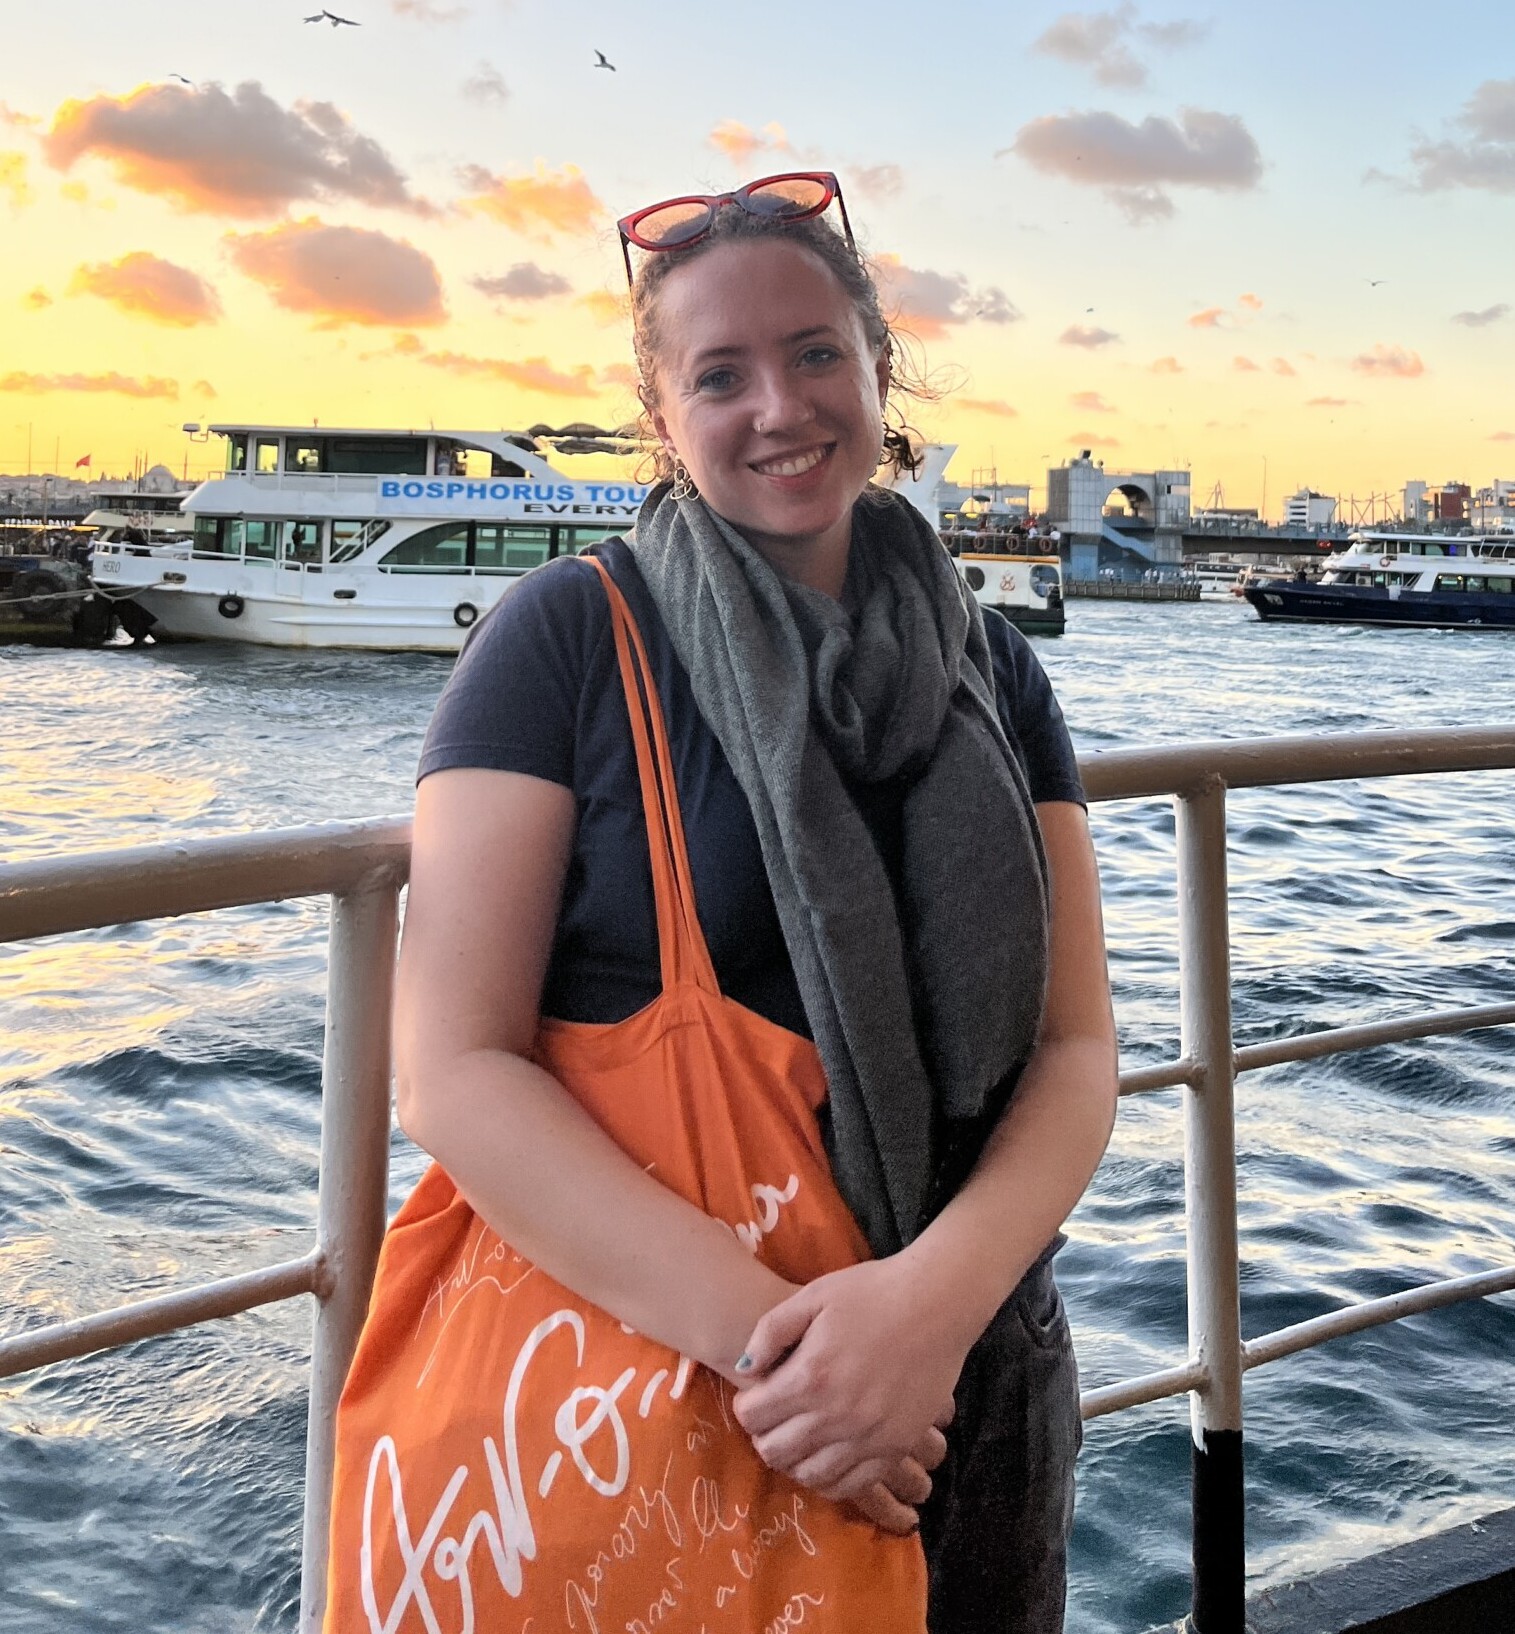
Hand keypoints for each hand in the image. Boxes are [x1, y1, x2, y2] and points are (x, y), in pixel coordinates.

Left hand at [731, 1259, 965, 1516]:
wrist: (937, 1302)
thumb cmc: (872, 1292)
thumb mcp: (813, 1296)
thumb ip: (770, 1331)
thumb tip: (744, 1368)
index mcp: (811, 1376)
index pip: (753, 1416)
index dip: (746, 1408)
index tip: (755, 1397)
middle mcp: (837, 1415)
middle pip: (776, 1452)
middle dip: (764, 1437)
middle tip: (773, 1420)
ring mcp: (869, 1436)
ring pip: (811, 1475)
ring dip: (795, 1461)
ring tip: (799, 1439)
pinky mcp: (896, 1446)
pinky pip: (854, 1484)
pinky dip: (832, 1478)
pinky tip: (829, 1456)